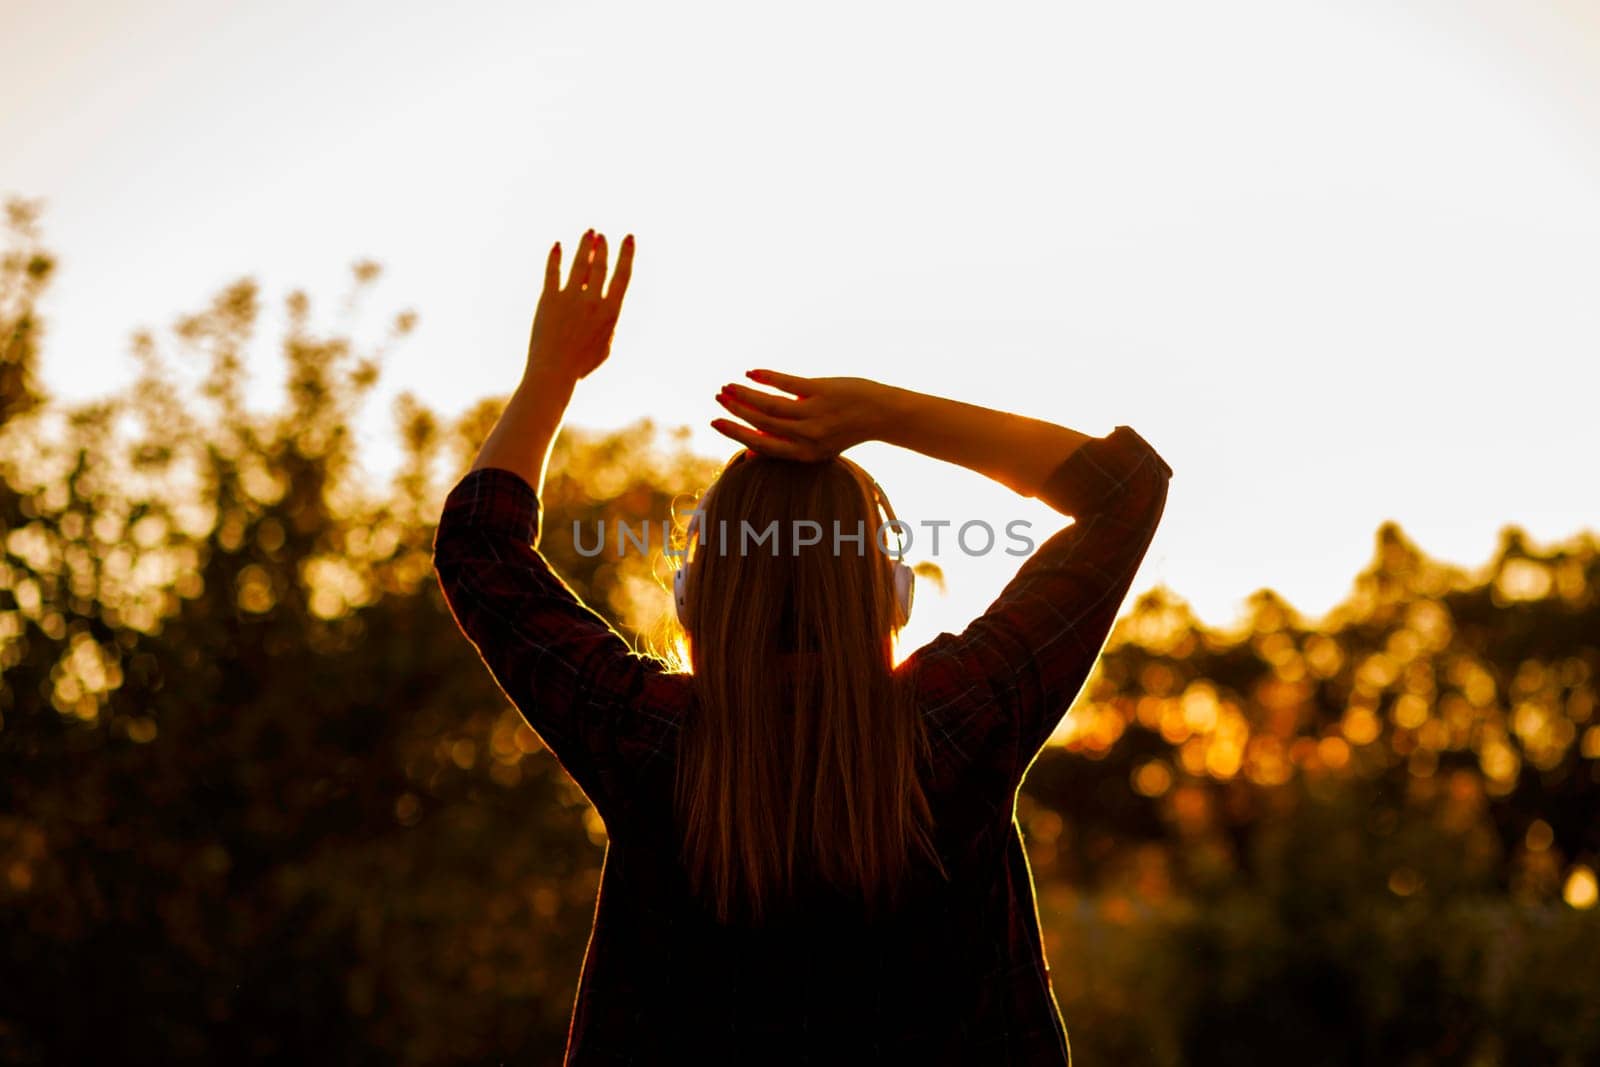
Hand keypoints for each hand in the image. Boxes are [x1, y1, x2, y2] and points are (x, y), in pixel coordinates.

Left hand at [527, 228, 633, 382]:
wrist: (554, 372)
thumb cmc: (581, 365)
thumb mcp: (605, 347)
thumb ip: (608, 325)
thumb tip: (607, 306)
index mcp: (611, 312)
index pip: (623, 275)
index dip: (626, 254)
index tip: (629, 238)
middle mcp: (592, 301)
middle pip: (600, 265)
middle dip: (602, 247)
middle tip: (601, 235)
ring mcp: (570, 298)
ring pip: (579, 263)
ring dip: (584, 246)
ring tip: (587, 233)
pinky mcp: (549, 299)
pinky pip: (552, 272)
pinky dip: (555, 257)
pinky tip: (557, 246)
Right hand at [711, 371, 891, 460]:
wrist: (882, 415)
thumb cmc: (845, 429)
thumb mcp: (817, 448)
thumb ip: (785, 448)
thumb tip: (750, 453)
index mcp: (805, 454)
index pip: (761, 445)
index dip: (735, 434)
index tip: (715, 421)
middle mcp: (808, 437)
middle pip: (761, 423)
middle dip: (736, 410)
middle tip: (718, 397)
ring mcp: (815, 414)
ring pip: (770, 405)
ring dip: (745, 394)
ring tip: (728, 386)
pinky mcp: (822, 392)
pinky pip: (787, 384)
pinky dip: (766, 377)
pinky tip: (751, 372)